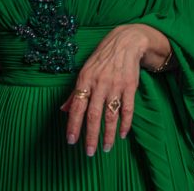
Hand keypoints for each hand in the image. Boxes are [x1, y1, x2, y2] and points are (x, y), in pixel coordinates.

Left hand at [61, 24, 162, 155]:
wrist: (125, 42)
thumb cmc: (102, 58)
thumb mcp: (85, 71)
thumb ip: (75, 92)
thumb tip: (63, 110)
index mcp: (85, 79)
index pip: (77, 106)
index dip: (73, 124)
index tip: (71, 140)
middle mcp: (99, 83)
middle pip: (93, 114)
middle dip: (90, 135)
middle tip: (89, 152)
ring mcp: (116, 85)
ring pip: (111, 114)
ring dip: (109, 133)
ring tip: (106, 147)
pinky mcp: (130, 86)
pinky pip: (128, 108)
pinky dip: (126, 123)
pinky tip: (122, 134)